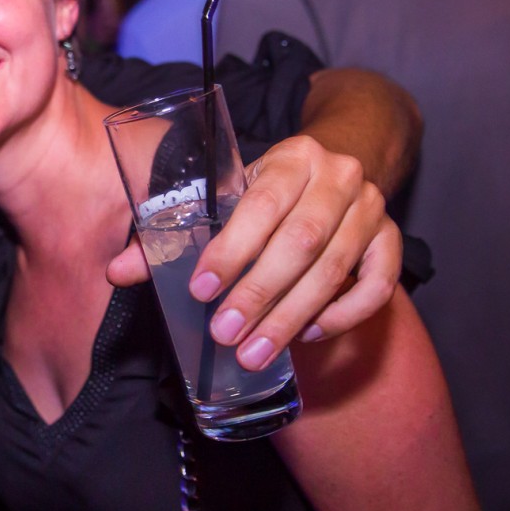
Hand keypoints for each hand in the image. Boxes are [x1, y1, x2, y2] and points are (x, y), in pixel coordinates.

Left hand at [108, 135, 399, 369]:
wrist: (335, 172)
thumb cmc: (268, 194)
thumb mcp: (225, 199)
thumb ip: (173, 235)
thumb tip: (117, 272)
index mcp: (291, 158)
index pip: (260, 204)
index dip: (231, 250)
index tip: (200, 290)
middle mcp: (339, 178)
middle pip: (301, 242)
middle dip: (259, 293)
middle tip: (224, 334)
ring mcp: (372, 210)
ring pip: (336, 270)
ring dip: (292, 317)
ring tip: (254, 352)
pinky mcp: (392, 242)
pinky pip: (377, 287)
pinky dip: (343, 315)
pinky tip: (309, 335)